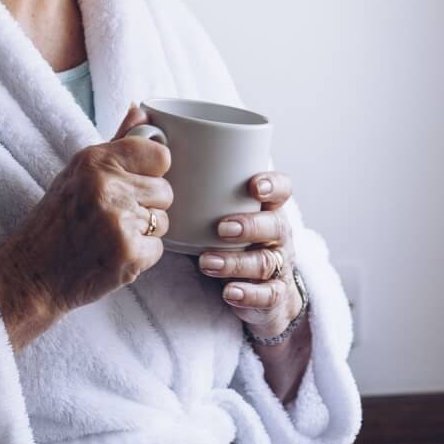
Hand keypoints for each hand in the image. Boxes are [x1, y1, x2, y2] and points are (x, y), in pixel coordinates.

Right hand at [0, 104, 171, 347]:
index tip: (134, 182)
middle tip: (113, 216)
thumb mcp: (76, 173)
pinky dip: (140, 256)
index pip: (160, 155)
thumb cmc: (55, 222)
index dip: (151, 172)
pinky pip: (158, 248)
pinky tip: (112, 255)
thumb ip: (116, 142)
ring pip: (164, 220)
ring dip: (144, 231)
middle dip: (146, 205)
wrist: (32, 275)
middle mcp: (108, 186)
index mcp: (95, 160)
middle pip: (166, 190)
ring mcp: (120, 221)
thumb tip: (142, 110)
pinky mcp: (129, 254)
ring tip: (110, 235)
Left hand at [197, 170, 302, 337]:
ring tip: (207, 263)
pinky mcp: (274, 294)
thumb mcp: (223, 216)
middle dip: (249, 226)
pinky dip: (248, 294)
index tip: (253, 186)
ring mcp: (279, 265)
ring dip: (236, 262)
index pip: (282, 190)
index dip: (273, 186)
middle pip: (276, 226)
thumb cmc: (232, 242)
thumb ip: (201, 190)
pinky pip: (267, 295)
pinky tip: (229, 292)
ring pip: (265, 261)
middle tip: (221, 228)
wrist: (262, 291)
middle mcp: (278, 235)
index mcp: (269, 210)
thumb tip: (161, 148)